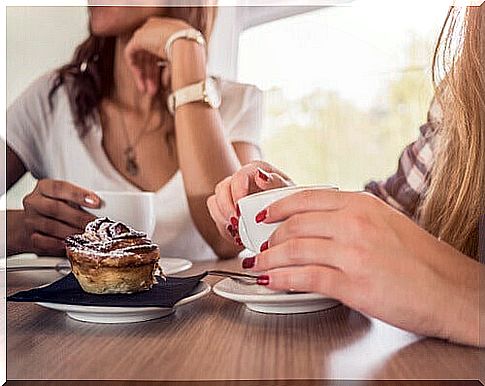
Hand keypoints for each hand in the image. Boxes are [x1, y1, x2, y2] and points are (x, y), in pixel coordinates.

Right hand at [22, 179, 99, 255]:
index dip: (79, 195)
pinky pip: (43, 242)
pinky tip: (70, 244)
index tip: (96, 202)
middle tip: (96, 224)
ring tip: (89, 235)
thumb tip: (105, 206)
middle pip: (56, 208)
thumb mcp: (67, 197)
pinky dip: (58, 244)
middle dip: (80, 217)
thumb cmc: (58, 206)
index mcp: (44, 187)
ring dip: (73, 232)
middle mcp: (34, 202)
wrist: (36, 221)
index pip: (60, 188)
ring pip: (52, 227)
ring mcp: (30, 220)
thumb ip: (81, 199)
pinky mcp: (31, 236)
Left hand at [124, 16, 194, 94]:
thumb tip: (165, 82)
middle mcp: (161, 30)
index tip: (164, 85)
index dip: (162, 71)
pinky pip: (132, 54)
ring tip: (148, 91)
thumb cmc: (191, 58)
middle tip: (153, 91)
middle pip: (153, 55)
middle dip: (153, 75)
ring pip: (143, 56)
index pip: (163, 53)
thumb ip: (172, 71)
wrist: (187, 48)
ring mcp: (149, 31)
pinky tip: (140, 82)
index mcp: (174, 33)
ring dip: (145, 75)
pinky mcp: (139, 37)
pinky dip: (136, 69)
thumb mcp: (184, 65)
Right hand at [207, 161, 292, 244]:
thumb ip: (276, 182)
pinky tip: (236, 235)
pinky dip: (223, 227)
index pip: (239, 175)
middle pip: (222, 188)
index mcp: (256, 169)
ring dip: (222, 218)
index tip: (241, 209)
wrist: (289, 216)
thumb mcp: (288, 192)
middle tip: (236, 223)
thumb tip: (260, 176)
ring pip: (214, 202)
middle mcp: (241, 179)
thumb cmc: (290, 201)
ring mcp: (232, 193)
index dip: (237, 192)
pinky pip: (216, 216)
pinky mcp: (226, 209)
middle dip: (226, 208)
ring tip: (236, 231)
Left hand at [243, 189, 479, 345]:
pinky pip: (304, 278)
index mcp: (362, 204)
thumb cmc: (422, 260)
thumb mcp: (386, 223)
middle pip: (294, 224)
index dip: (278, 207)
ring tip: (257, 266)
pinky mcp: (352, 284)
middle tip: (260, 247)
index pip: (307, 198)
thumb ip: (352, 219)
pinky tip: (271, 282)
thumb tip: (318, 224)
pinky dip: (281, 280)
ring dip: (268, 260)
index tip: (264, 216)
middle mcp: (354, 223)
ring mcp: (352, 252)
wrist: (454, 291)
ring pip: (293, 250)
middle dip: (269, 238)